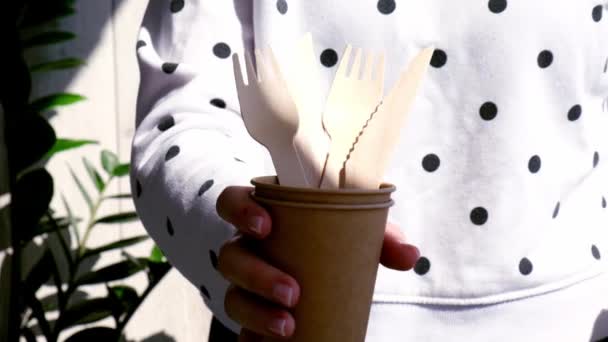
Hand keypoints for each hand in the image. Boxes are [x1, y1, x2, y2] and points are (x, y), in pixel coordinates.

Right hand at [216, 186, 419, 340]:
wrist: (324, 269)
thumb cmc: (334, 239)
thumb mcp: (356, 232)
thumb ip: (381, 238)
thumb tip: (410, 256)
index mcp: (266, 215)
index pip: (233, 201)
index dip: (241, 210)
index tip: (266, 226)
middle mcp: (247, 247)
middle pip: (231, 256)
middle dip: (257, 275)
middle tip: (292, 292)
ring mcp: (244, 283)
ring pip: (232, 296)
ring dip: (257, 313)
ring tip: (288, 327)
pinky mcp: (250, 314)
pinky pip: (239, 329)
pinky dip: (250, 339)